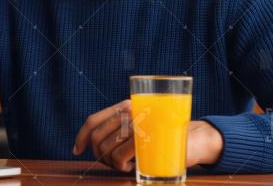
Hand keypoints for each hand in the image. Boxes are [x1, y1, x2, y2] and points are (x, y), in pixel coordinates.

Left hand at [73, 100, 223, 171]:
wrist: (195, 139)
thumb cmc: (166, 136)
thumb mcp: (142, 127)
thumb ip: (121, 129)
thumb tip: (94, 144)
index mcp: (125, 106)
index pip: (94, 120)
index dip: (81, 136)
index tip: (77, 149)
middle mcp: (129, 112)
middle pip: (98, 137)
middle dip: (100, 154)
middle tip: (114, 162)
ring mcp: (136, 125)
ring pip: (106, 148)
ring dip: (111, 162)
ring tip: (124, 164)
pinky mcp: (144, 141)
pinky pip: (119, 156)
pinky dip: (119, 166)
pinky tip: (130, 166)